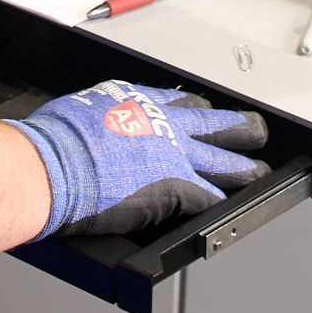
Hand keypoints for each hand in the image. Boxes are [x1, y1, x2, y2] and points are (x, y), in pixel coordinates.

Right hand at [6, 79, 269, 238]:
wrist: (53, 166)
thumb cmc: (53, 141)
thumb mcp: (79, 110)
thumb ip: (101, 119)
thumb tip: (94, 128)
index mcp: (135, 99)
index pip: (179, 102)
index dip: (197, 111)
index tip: (205, 113)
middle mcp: (162, 121)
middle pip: (213, 122)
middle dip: (238, 128)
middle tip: (254, 130)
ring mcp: (175, 154)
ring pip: (224, 160)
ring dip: (244, 169)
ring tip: (258, 173)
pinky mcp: (179, 187)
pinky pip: (211, 198)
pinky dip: (221, 205)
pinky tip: (230, 213)